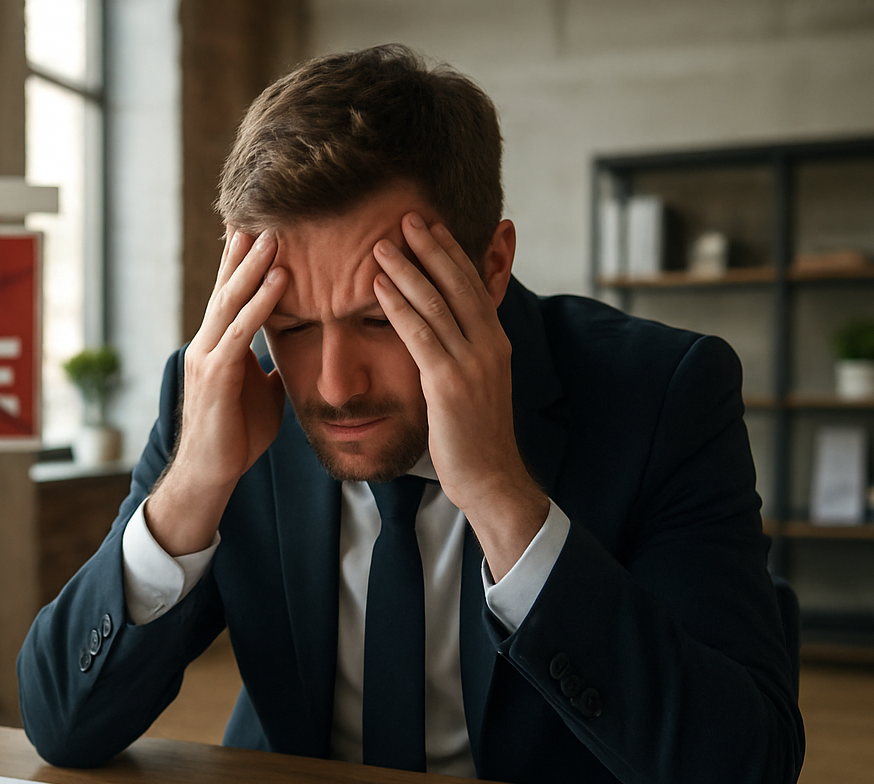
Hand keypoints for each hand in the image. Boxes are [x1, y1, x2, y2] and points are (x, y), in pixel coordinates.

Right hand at [147, 229, 288, 555]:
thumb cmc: (235, 437)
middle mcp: (206, 344)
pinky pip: (240, 332)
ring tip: (274, 235)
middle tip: (263, 213)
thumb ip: (268, 369)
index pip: (230, 295)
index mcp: (217, 346)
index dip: (243, 263)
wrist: (210, 474)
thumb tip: (285, 357)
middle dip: (244, 251)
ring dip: (254, 267)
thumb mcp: (260, 394)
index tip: (256, 228)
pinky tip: (279, 281)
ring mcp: (206, 358)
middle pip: (226, 287)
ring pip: (230, 302)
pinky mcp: (215, 377)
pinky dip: (260, 304)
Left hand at [371, 214, 547, 576]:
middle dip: (431, 247)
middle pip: (458, 283)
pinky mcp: (448, 384)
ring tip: (381, 244)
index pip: (472, 285)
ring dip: (407, 270)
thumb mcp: (474, 384)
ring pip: (436, 304)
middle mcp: (488, 345)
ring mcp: (470, 363)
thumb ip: (462, 353)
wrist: (489, 477)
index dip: (450, 253)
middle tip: (406, 216)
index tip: (430, 225)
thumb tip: (445, 332)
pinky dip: (397, 306)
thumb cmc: (473, 435)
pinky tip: (377, 287)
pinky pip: (419, 335)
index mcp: (495, 342)